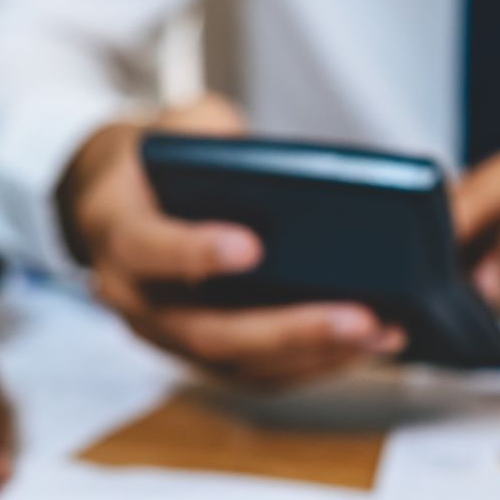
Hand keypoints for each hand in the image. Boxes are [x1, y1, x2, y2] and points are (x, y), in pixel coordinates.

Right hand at [60, 95, 405, 388]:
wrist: (119, 203)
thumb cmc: (160, 161)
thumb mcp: (182, 126)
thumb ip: (221, 141)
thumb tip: (302, 174)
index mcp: (117, 231)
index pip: (149, 249)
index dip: (196, 252)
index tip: (254, 248)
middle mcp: (132, 298)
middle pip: (207, 331)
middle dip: (288, 329)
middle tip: (360, 316)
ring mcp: (164, 335)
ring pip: (237, 363)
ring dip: (314, 354)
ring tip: (383, 331)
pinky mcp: (198, 356)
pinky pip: (256, 374)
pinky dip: (313, 364)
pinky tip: (369, 343)